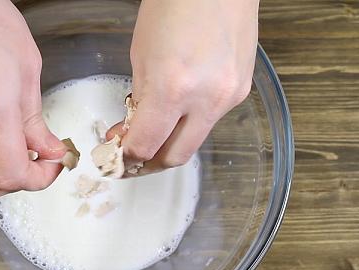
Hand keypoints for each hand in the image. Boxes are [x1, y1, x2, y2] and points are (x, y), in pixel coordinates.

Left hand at [108, 0, 258, 174]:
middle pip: (175, 157)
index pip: (145, 146)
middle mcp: (206, 99)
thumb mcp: (140, 54)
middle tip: (133, 158)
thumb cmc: (175, 4)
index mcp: (173, 88)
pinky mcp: (241, 91)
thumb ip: (139, 98)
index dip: (126, 157)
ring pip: (195, 140)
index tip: (117, 156)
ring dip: (171, 142)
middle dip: (149, 163)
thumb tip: (134, 130)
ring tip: (155, 130)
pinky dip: (191, 121)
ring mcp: (228, 97)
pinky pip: (211, 119)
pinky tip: (181, 107)